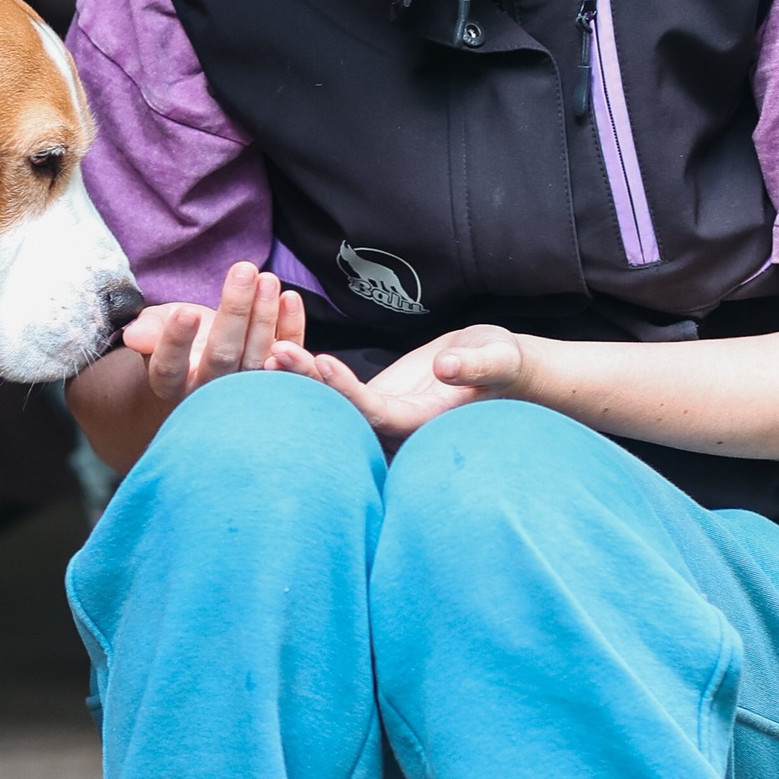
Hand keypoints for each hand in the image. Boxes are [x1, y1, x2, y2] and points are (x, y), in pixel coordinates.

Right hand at [125, 261, 308, 413]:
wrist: (205, 358)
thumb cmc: (176, 337)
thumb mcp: (154, 328)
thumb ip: (147, 330)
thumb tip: (134, 335)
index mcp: (171, 384)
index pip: (170, 366)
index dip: (177, 341)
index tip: (186, 312)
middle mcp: (208, 394)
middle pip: (222, 357)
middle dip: (235, 312)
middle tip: (245, 270)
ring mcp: (244, 392)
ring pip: (257, 356)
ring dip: (265, 316)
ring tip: (267, 278)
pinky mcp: (277, 380)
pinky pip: (288, 358)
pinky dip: (292, 328)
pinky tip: (290, 298)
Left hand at [274, 325, 528, 444]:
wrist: (505, 372)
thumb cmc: (508, 365)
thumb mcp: (499, 357)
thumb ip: (475, 365)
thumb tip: (448, 369)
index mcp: (425, 424)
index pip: (378, 414)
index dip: (348, 392)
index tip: (322, 362)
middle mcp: (398, 429)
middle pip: (345, 414)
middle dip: (310, 386)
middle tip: (276, 354)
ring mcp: (384, 417)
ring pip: (335, 405)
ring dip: (302, 380)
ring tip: (271, 350)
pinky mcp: (375, 401)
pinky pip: (337, 391)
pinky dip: (311, 373)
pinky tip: (281, 349)